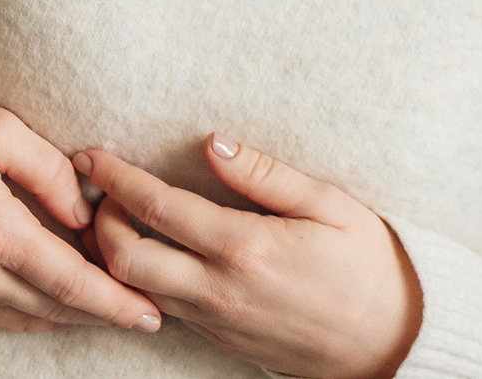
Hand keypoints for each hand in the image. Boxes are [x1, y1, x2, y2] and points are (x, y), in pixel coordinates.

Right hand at [0, 98, 164, 334]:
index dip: (115, 301)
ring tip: (111, 310)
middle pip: (53, 308)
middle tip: (148, 313)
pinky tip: (54, 308)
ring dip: (69, 317)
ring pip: (23, 317)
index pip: (70, 281)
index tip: (152, 312)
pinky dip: (28, 315)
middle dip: (103, 314)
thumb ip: (49, 172)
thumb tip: (87, 212)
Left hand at [77, 135, 422, 378]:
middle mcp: (219, 290)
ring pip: (134, 292)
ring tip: (112, 218)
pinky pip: (162, 310)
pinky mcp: (218, 339)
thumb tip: (213, 142)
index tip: (90, 154)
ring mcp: (215, 321)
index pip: (157, 208)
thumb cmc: (368, 263)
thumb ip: (266, 174)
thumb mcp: (330, 204)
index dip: (116, 178)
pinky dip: (139, 281)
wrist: (391, 338)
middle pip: (123, 260)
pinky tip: (148, 254)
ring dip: (111, 255)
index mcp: (245, 248)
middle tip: (97, 190)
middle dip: (98, 222)